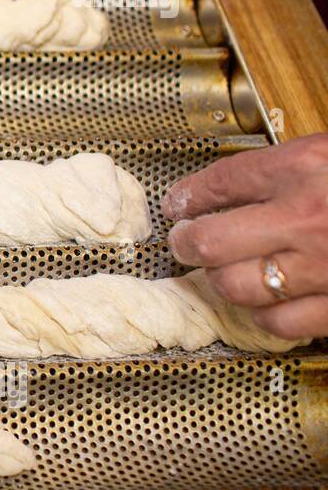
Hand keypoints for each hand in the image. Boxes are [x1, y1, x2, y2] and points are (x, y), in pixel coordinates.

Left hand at [164, 134, 327, 338]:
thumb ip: (291, 168)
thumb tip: (240, 186)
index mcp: (305, 167)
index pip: (220, 182)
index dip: (187, 196)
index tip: (177, 204)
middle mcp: (305, 217)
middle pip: (210, 240)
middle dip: (187, 243)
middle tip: (184, 243)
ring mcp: (322, 265)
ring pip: (235, 285)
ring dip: (222, 281)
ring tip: (223, 272)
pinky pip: (279, 322)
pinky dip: (265, 315)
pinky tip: (266, 301)